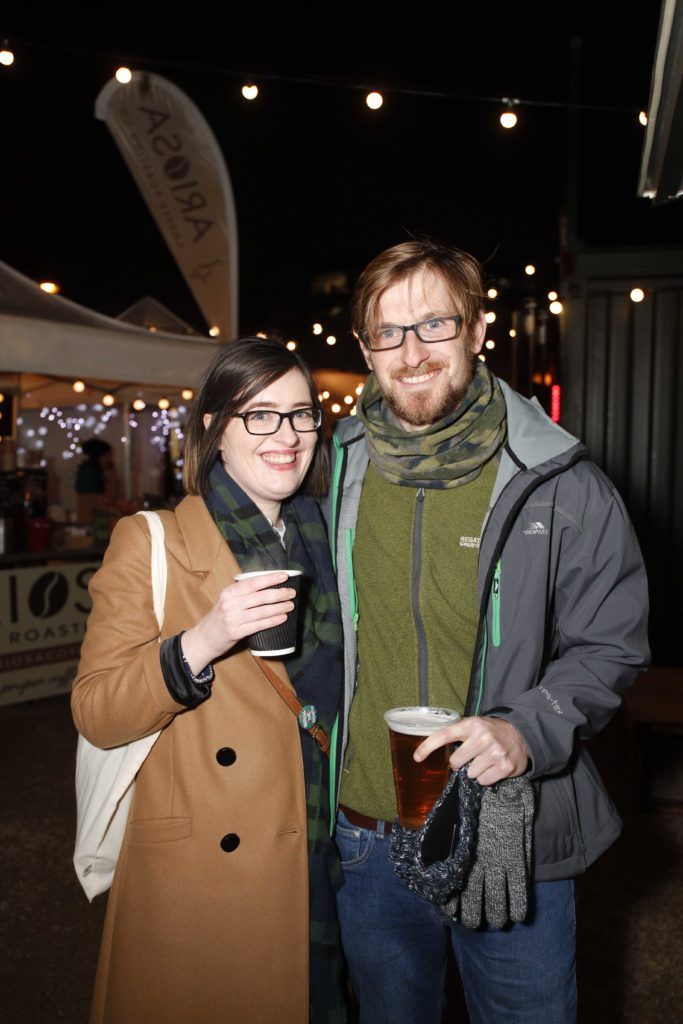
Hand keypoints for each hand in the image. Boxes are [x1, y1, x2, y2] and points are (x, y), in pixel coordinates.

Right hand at [180, 573, 294, 673]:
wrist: (204, 638)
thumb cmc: (220, 617)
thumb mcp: (227, 600)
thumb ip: (243, 593)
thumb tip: (269, 585)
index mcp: (228, 592)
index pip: (252, 582)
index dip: (270, 578)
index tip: (284, 576)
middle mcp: (230, 603)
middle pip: (260, 596)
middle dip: (279, 593)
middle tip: (292, 592)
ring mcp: (232, 618)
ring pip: (261, 611)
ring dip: (279, 607)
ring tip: (291, 605)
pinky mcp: (236, 632)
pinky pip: (259, 625)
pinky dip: (272, 621)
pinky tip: (282, 618)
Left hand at [414, 716, 529, 786]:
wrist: (522, 734)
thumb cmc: (492, 731)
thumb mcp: (475, 725)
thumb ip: (458, 734)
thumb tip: (433, 748)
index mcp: (472, 725)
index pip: (444, 735)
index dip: (428, 746)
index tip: (416, 757)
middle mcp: (483, 737)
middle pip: (456, 762)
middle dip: (460, 763)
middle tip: (471, 756)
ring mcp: (495, 753)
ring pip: (470, 774)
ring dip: (475, 770)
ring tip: (485, 760)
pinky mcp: (505, 767)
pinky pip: (484, 781)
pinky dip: (486, 777)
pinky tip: (493, 767)